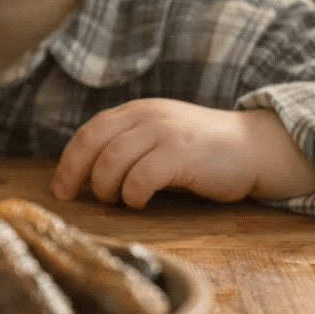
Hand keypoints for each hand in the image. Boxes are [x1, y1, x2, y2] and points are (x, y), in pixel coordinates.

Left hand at [51, 99, 314, 207]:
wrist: (254, 146)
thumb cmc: (203, 149)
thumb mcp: (160, 135)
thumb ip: (130, 143)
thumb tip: (90, 173)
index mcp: (136, 111)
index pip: (89, 132)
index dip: (69, 160)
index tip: (61, 187)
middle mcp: (146, 116)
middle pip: (93, 142)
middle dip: (75, 172)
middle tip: (72, 197)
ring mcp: (164, 133)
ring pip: (112, 159)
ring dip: (105, 185)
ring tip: (114, 200)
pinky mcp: (182, 153)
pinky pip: (142, 175)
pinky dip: (132, 193)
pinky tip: (137, 202)